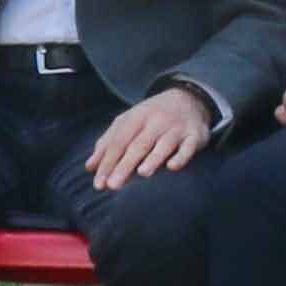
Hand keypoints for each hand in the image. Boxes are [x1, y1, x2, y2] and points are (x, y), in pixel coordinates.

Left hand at [85, 84, 215, 191]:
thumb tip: (90, 167)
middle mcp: (156, 121)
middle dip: (125, 165)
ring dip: (153, 158)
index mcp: (136, 118)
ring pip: (164, 144)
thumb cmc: (150, 118)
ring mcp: (177, 128)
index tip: (99, 184)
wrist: (188, 99)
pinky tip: (172, 167)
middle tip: (113, 186)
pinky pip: (189, 146)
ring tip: (142, 173)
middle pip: (138, 145)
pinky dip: (181, 156)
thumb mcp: (128, 123)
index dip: (107, 163)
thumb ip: (108, 144)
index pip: (118, 142)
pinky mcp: (195, 135)